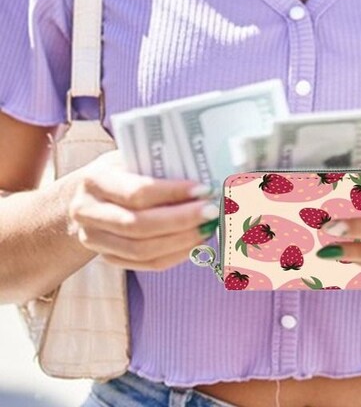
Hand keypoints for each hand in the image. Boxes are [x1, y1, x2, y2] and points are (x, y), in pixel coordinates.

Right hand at [67, 150, 218, 270]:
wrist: (87, 195)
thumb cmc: (121, 169)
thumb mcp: (132, 156)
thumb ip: (159, 164)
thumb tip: (207, 171)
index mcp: (95, 180)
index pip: (136, 192)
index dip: (172, 193)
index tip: (204, 189)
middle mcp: (88, 213)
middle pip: (138, 225)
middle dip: (181, 220)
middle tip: (212, 211)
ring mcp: (94, 240)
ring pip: (141, 250)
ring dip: (181, 241)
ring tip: (209, 228)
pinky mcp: (107, 257)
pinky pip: (144, 264)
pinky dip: (175, 255)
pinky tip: (196, 243)